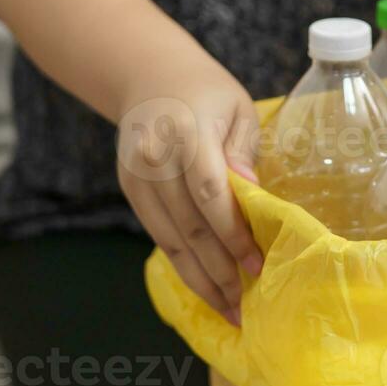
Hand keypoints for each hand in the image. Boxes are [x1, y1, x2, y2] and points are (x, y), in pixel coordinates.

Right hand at [115, 67, 263, 325]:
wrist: (147, 75)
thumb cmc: (208, 92)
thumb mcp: (239, 109)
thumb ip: (243, 152)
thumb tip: (251, 196)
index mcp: (189, 133)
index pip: (210, 194)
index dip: (233, 235)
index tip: (256, 265)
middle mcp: (156, 159)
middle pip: (189, 226)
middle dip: (219, 271)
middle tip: (246, 306)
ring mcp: (137, 177)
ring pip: (170, 240)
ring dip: (200, 280)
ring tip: (228, 310)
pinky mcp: (130, 190)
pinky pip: (158, 235)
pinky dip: (182, 264)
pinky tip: (205, 286)